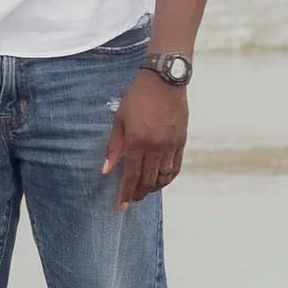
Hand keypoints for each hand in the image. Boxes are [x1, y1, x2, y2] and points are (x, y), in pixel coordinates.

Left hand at [105, 71, 187, 208]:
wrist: (164, 81)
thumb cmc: (138, 97)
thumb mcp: (119, 119)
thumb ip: (114, 147)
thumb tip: (106, 170)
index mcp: (138, 142)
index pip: (131, 176)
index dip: (125, 193)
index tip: (121, 206)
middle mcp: (156, 147)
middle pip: (148, 180)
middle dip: (138, 193)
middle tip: (130, 199)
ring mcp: (170, 146)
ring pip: (163, 177)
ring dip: (153, 188)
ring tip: (144, 191)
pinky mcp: (181, 142)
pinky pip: (175, 167)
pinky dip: (168, 178)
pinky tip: (161, 180)